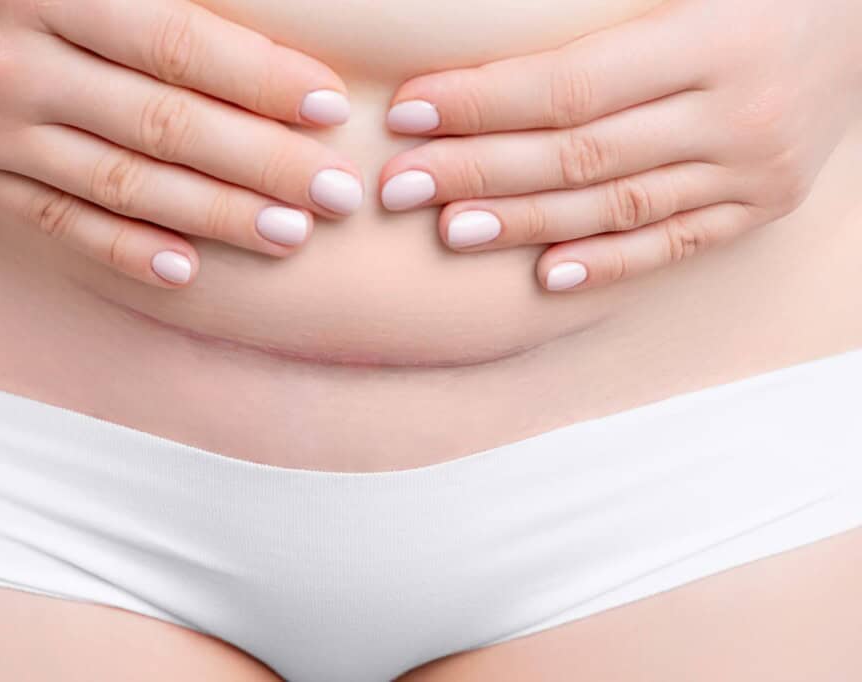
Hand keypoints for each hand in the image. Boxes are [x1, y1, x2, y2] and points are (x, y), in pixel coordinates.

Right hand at [0, 0, 364, 287]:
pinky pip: (57, 223)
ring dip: (214, 216)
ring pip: (121, 185)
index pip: (179, 45)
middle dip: (262, 163)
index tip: (330, 108)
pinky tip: (188, 270)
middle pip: (163, 125)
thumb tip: (251, 36)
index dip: (261, 79)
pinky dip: (124, 250)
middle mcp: (5, 62)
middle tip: (337, 193)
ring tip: (288, 234)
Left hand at [379, 0, 861, 290]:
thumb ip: (604, 14)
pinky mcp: (763, 206)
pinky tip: (547, 274)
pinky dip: (610, 261)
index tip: (409, 112)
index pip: (572, 85)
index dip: (483, 102)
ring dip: (526, 222)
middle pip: (580, 154)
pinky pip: (676, 244)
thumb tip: (495, 32)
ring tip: (451, 230)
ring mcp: (753, 170)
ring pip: (618, 206)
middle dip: (478, 170)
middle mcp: (736, 112)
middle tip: (400, 185)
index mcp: (715, 39)